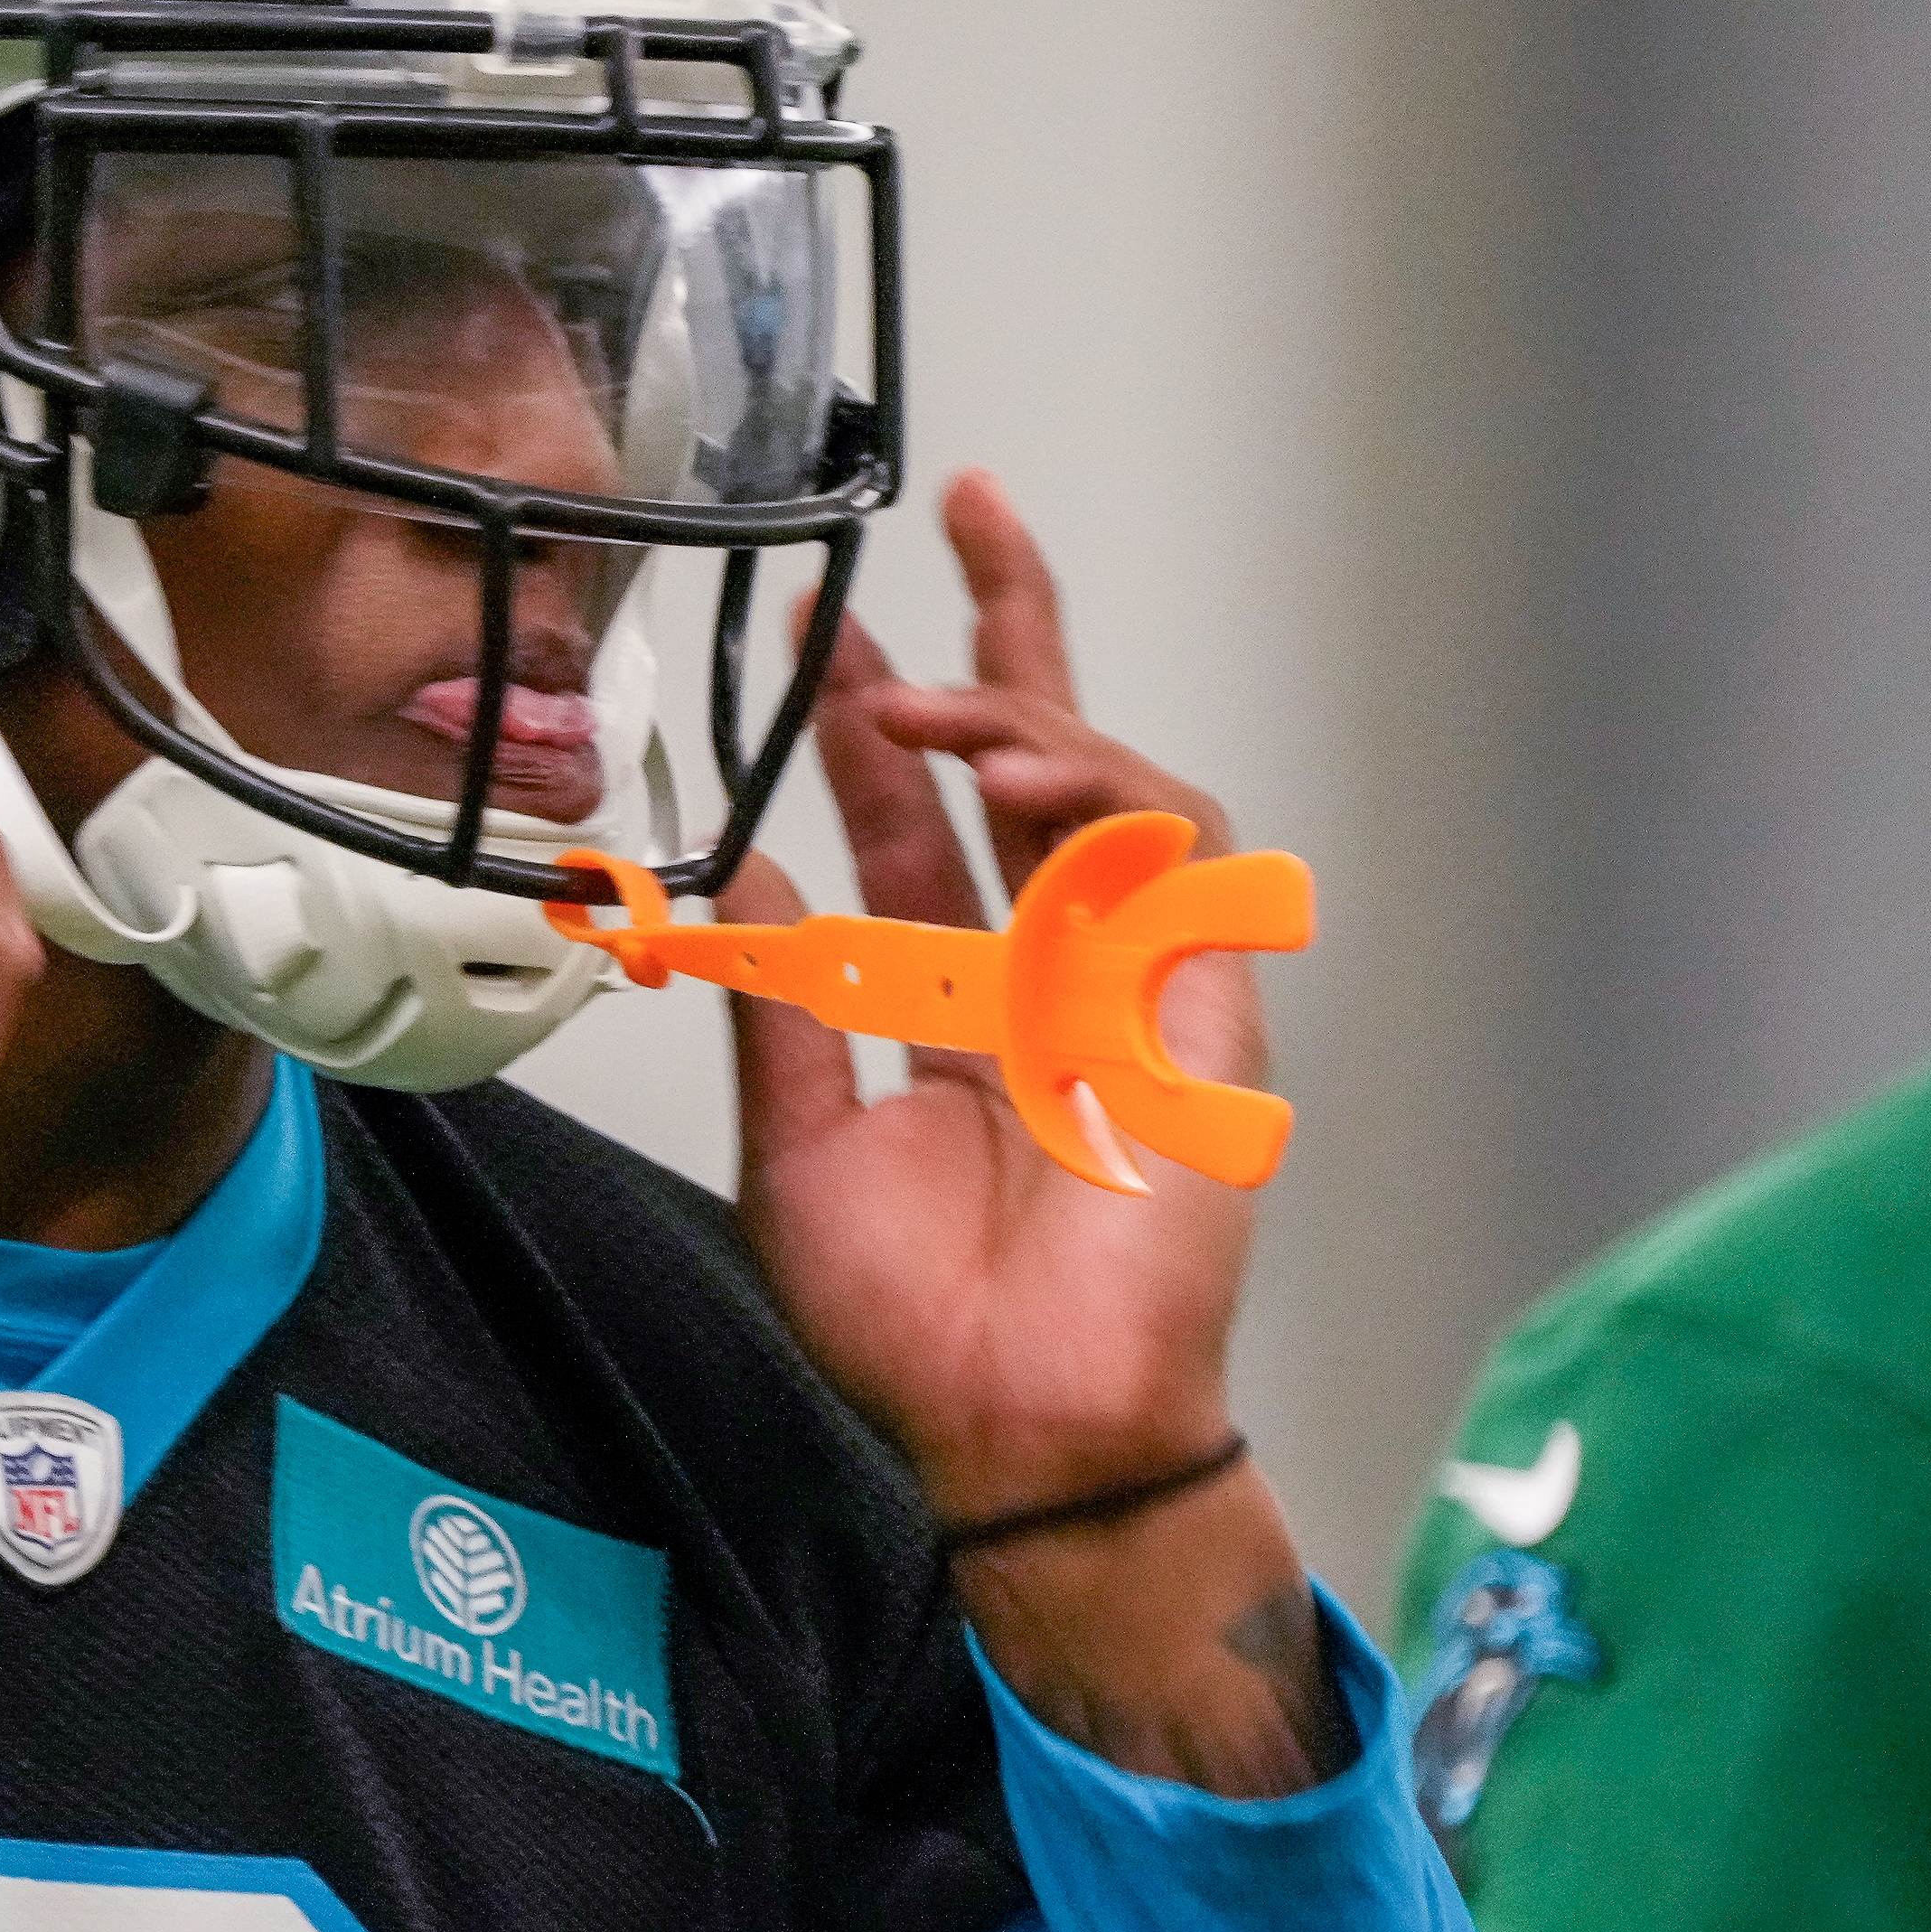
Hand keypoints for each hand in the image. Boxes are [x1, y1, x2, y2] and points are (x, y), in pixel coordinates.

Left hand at [730, 473, 1340, 1791]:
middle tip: (963, 505)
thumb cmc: (913, 1322)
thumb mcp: (799, 1142)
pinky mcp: (1198, 1008)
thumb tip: (732, 863)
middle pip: (1040, 757)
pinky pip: (1173, 858)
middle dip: (1011, 625)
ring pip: (1107, 783)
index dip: (877, 718)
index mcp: (948, 998)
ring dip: (1024, 715)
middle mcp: (1043, 969)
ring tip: (928, 707)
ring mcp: (1128, 980)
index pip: (918, 819)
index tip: (824, 624)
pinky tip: (1016, 778)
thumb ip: (779, 996)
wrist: (1016, 1426)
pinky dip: (1098, 794)